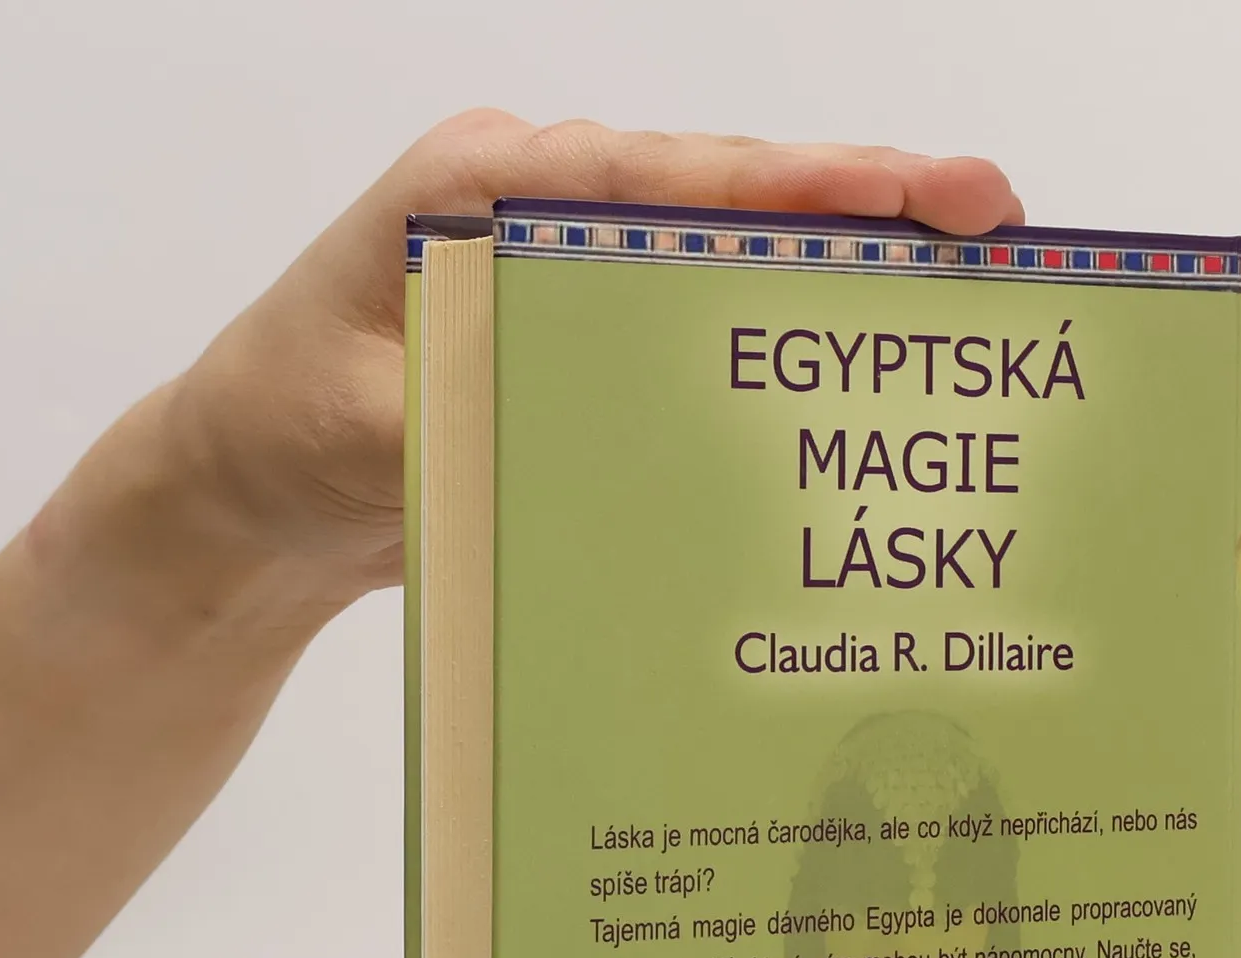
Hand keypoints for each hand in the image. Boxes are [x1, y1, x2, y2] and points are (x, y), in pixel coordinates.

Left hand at [172, 112, 1026, 617]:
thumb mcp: (365, 425)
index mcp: (486, 188)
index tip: (923, 190)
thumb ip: (474, 413)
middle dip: (862, 209)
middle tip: (994, 223)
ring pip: (724, 267)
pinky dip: (773, 356)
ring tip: (957, 298)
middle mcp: (541, 215)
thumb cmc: (280, 430)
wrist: (247, 497)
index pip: (669, 176)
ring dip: (835, 280)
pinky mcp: (582, 355)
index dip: (805, 181)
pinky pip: (694, 342)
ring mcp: (569, 283)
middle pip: (725, 200)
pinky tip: (851, 384)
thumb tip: (600, 430)